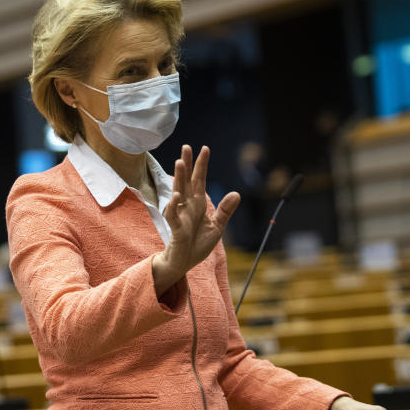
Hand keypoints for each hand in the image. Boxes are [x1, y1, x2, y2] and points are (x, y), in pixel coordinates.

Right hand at [153, 145, 239, 295]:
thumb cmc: (197, 244)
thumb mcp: (217, 227)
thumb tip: (236, 193)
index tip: (205, 148)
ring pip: (178, 192)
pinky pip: (173, 215)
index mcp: (198, 204)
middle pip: (186, 181)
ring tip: (179, 162)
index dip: (202, 165)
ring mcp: (180, 215)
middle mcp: (187, 206)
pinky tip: (175, 196)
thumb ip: (225, 210)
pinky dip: (173, 205)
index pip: (200, 180)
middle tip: (186, 146)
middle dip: (186, 164)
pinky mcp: (176, 228)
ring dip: (178, 178)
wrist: (185, 262)